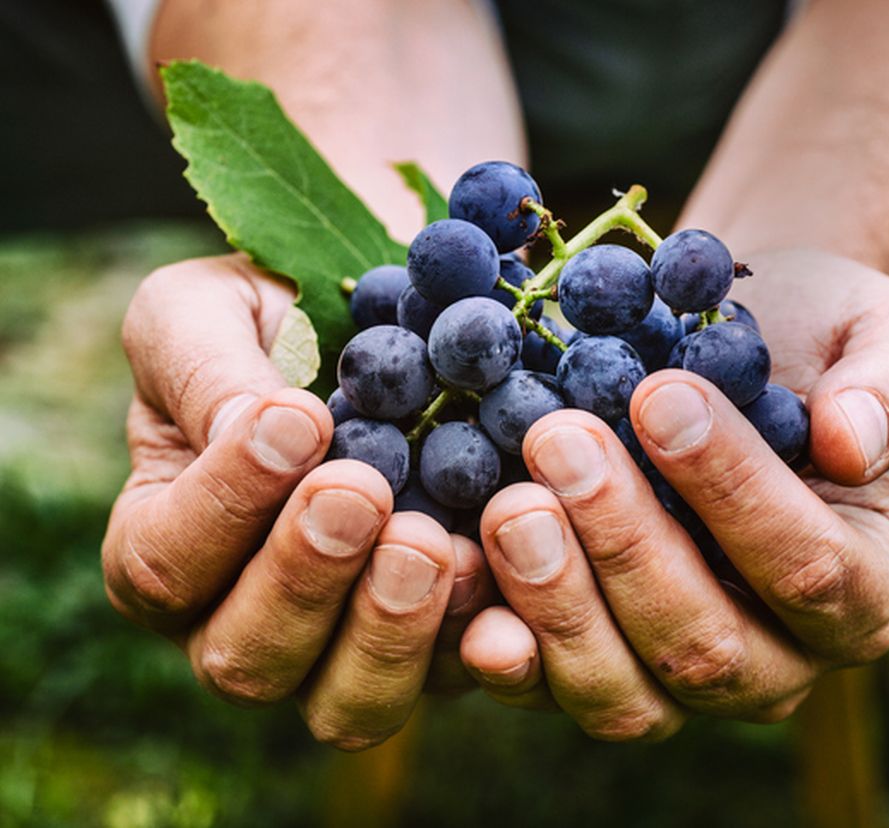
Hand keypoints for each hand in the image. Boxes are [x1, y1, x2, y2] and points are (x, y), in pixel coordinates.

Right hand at [102, 254, 495, 748]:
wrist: (372, 334)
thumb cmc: (268, 321)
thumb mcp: (205, 312)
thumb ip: (203, 370)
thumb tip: (256, 433)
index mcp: (166, 545)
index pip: (166, 562)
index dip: (227, 503)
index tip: (300, 416)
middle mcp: (240, 620)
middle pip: (249, 658)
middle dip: (306, 580)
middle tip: (361, 492)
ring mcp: (340, 646)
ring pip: (348, 703)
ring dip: (390, 631)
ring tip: (431, 542)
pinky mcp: (432, 643)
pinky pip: (452, 677)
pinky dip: (479, 640)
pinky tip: (503, 584)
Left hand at [460, 249, 888, 738]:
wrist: (719, 354)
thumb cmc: (810, 342)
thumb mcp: (888, 334)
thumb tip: (854, 443)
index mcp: (856, 589)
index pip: (805, 567)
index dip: (731, 490)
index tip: (659, 395)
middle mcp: (768, 657)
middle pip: (701, 645)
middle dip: (625, 544)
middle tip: (561, 440)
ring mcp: (669, 674)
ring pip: (619, 692)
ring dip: (555, 601)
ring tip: (509, 502)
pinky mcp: (586, 659)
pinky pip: (542, 685)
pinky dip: (498, 647)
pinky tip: (461, 580)